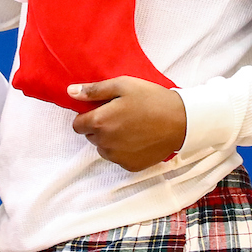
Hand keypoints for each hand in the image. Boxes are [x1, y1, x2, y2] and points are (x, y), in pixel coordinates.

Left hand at [68, 76, 186, 171]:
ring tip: (131, 127)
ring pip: (103, 148)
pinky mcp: (130, 166)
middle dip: (99, 127)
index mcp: (100, 122)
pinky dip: (123, 150)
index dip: (88, 116)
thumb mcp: (122, 85)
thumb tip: (70, 92)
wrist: (181, 121)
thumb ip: (94, 90)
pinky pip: (118, 158)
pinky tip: (138, 139)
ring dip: (110, 139)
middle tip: (121, 115)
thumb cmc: (151, 99)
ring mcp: (117, 157)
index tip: (103, 110)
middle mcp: (105, 143)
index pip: (77, 125)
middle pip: (91, 136)